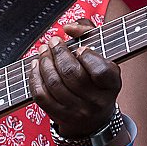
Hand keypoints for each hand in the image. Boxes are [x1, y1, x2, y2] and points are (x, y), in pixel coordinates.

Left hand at [29, 22, 121, 137]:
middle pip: (72, 73)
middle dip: (58, 52)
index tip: (79, 47)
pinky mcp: (60, 116)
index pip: (100, 70)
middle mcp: (97, 101)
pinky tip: (36, 65)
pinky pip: (41, 95)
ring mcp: (77, 111)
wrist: (93, 117)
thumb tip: (68, 28)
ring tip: (43, 50)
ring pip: (54, 84)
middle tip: (53, 41)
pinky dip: (35, 77)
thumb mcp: (102, 55)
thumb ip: (88, 32)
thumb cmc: (96, 77)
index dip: (87, 56)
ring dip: (44, 62)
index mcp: (112, 84)